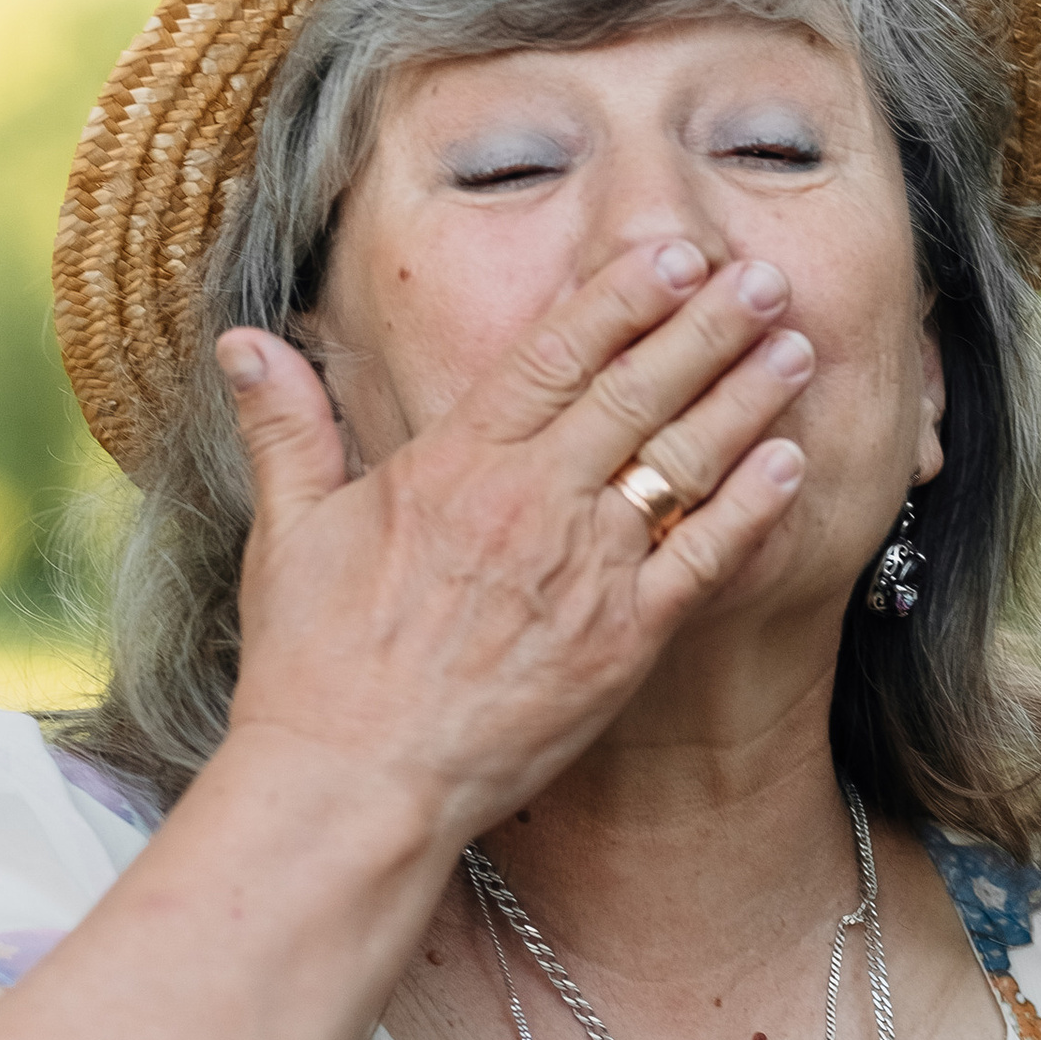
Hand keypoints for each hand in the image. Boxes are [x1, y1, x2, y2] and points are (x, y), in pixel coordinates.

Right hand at [214, 240, 812, 841]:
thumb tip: (245, 341)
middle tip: (763, 277)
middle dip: (707, 326)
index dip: (620, 297)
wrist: (355, 786)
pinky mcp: (623, 644)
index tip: (672, 253)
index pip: (555, 355)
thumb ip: (287, 427)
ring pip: (683, 462)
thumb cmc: (314, 666)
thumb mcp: (288, 531)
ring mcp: (585, 572)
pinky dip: (752, 507)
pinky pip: (703, 559)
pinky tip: (792, 463)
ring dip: (746, 399)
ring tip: (796, 346)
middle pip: (637, 392)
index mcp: (456, 464)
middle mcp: (532, 503)